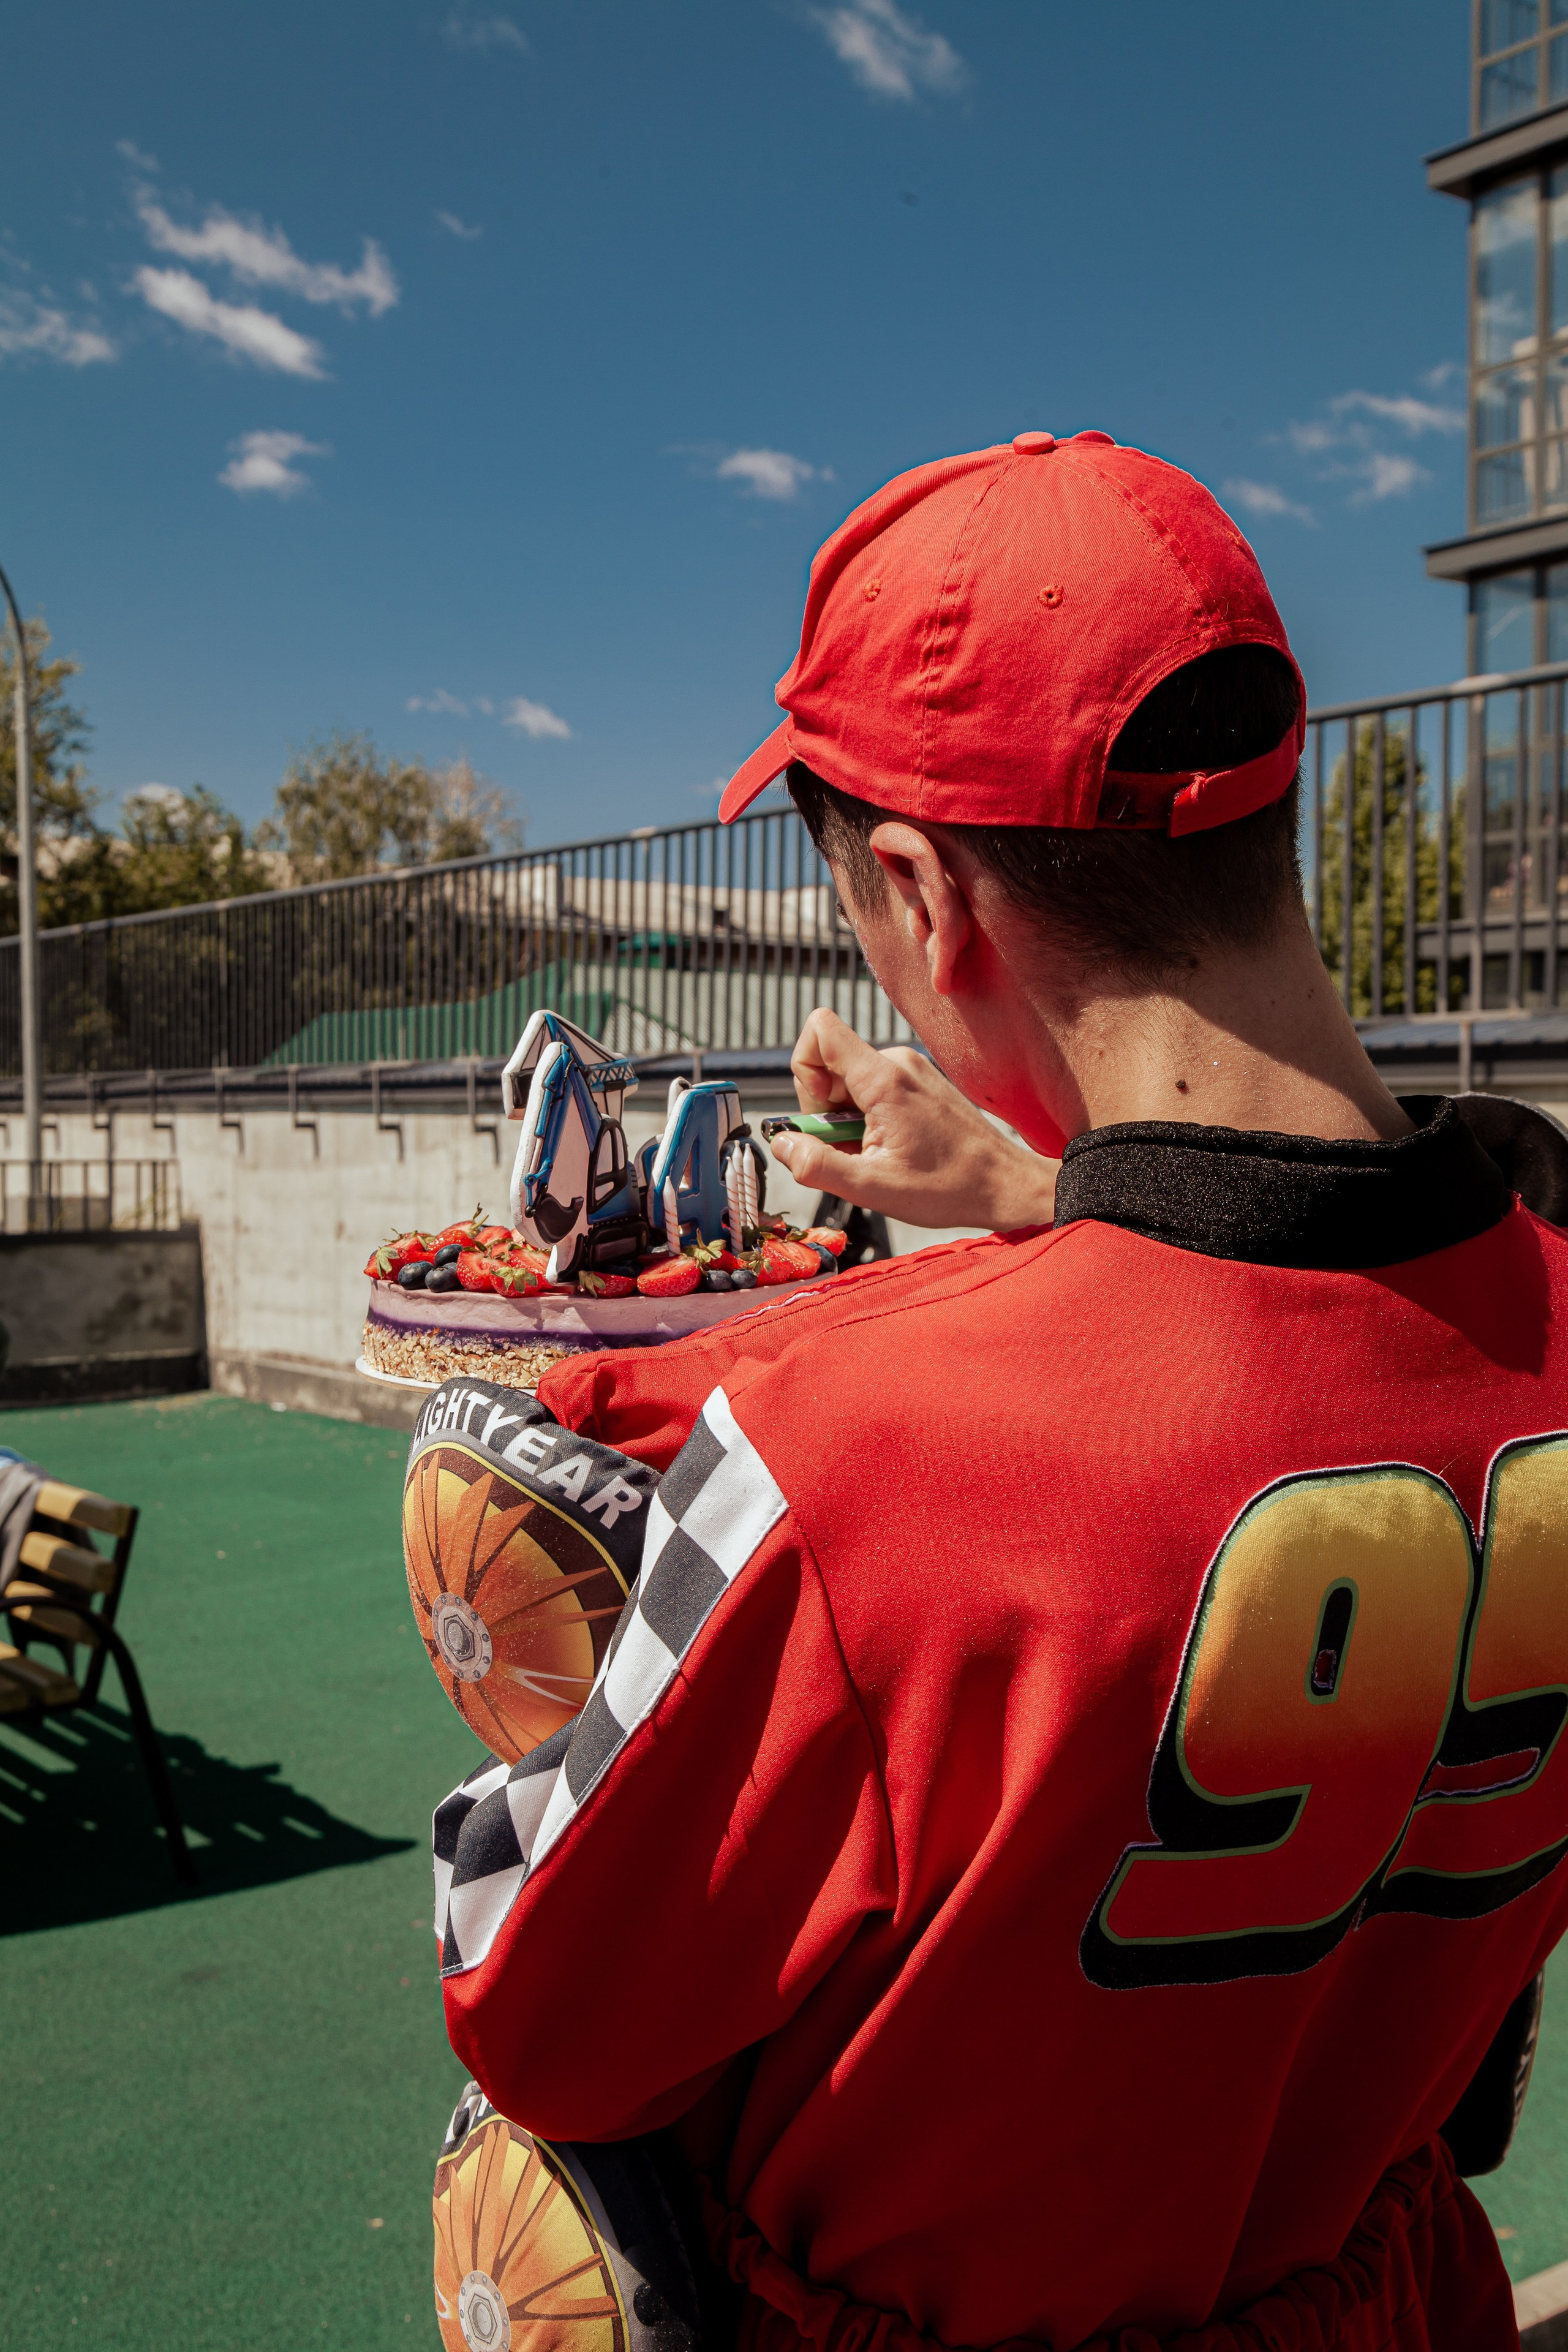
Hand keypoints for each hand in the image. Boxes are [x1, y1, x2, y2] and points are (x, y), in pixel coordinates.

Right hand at [769, 1010, 1058, 1231]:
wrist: (1003, 1184)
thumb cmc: (948, 1187)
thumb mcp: (872, 1187)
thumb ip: (817, 1165)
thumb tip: (782, 1144)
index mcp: (883, 1079)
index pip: (819, 1030)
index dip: (802, 1071)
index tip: (821, 1116)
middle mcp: (897, 1062)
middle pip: (829, 1064)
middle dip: (824, 1110)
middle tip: (852, 1151)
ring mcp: (910, 1069)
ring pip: (849, 1081)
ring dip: (846, 1119)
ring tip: (875, 1155)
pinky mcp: (918, 1081)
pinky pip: (872, 1088)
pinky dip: (867, 1118)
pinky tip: (889, 1149)